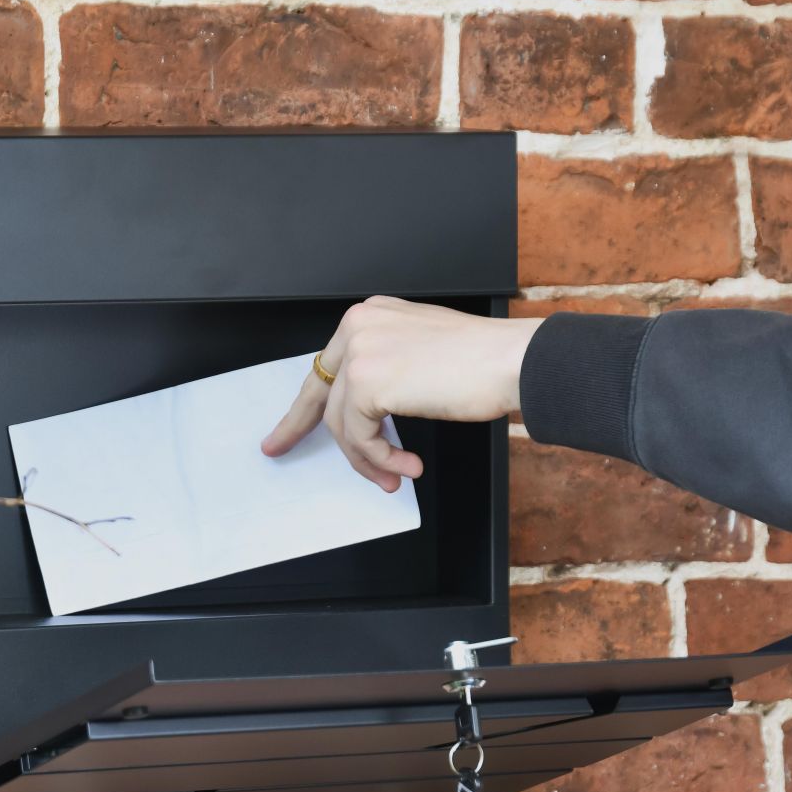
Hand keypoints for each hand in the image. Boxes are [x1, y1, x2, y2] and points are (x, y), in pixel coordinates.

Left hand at [262, 296, 543, 491]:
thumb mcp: (421, 352)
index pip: (326, 367)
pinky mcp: (367, 383)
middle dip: (300, 429)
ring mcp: (360, 353)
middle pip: (323, 395)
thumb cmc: (483, 362)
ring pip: (343, 424)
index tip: (283, 431)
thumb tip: (369, 415)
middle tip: (280, 450)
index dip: (303, 405)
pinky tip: (406, 466)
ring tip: (395, 475)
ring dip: (369, 458)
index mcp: (370, 316)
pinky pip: (360, 438)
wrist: (511, 362)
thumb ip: (387, 370)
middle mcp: (358, 326)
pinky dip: (381, 459)